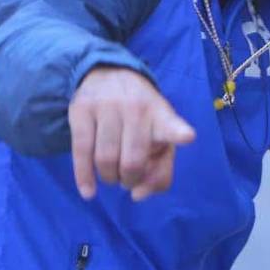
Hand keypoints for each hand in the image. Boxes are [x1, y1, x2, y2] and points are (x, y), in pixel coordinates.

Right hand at [68, 67, 195, 201]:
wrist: (109, 75)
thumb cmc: (140, 116)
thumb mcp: (159, 134)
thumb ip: (160, 170)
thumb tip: (138, 195)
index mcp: (160, 114)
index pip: (171, 125)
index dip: (179, 133)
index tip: (188, 137)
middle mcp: (136, 109)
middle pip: (132, 160)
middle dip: (130, 180)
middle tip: (128, 179)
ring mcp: (107, 107)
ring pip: (105, 159)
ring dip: (109, 178)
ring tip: (113, 175)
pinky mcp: (82, 111)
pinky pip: (81, 152)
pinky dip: (84, 178)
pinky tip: (89, 192)